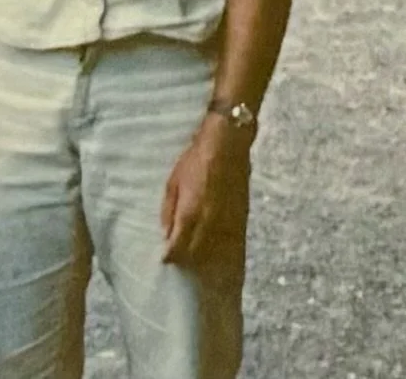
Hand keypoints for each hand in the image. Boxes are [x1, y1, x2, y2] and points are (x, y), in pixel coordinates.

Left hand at [160, 116, 247, 265]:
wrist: (226, 146)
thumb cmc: (195, 160)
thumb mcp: (173, 182)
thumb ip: (168, 211)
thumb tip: (166, 233)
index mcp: (189, 214)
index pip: (178, 247)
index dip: (170, 256)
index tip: (165, 258)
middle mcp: (208, 224)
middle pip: (195, 254)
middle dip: (184, 259)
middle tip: (177, 258)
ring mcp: (226, 223)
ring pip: (213, 252)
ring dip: (202, 257)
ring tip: (194, 258)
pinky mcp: (240, 219)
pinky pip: (229, 242)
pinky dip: (220, 249)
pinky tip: (215, 251)